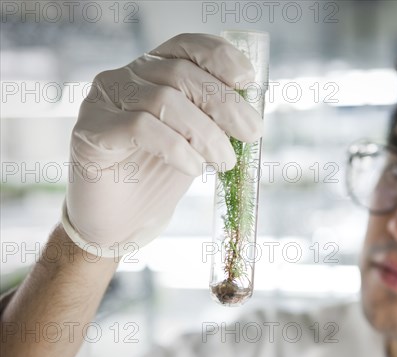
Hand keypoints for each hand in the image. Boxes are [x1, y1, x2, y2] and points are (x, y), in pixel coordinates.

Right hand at [62, 33, 262, 256]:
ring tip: (225, 161)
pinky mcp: (91, 129)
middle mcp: (128, 77)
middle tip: (251, 133)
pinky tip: (194, 167)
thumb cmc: (162, 173)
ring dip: (205, 133)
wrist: (124, 217)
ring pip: (164, 100)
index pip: (187, 46)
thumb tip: (251, 111)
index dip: (220, 57)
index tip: (247, 81)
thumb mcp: (198, 139)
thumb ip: (216, 117)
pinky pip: (141, 127)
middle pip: (181, 74)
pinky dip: (176, 147)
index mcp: (156, 70)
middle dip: (224, 103)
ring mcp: (105, 100)